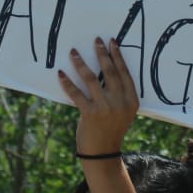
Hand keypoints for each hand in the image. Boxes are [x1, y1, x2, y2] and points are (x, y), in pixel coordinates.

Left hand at [59, 37, 138, 156]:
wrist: (103, 152)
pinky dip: (67, 82)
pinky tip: (61, 73)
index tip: (111, 42)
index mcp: (132, 100)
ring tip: (73, 52)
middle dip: (102, 54)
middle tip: (96, 40)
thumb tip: (107, 68)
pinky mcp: (89, 113)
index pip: (124, 73)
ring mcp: (105, 107)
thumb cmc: (112, 128)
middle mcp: (120, 102)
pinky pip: (76, 93)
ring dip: (80, 63)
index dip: (117, 56)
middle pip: (109, 72)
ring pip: (91, 79)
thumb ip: (120, 94)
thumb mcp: (124, 112)